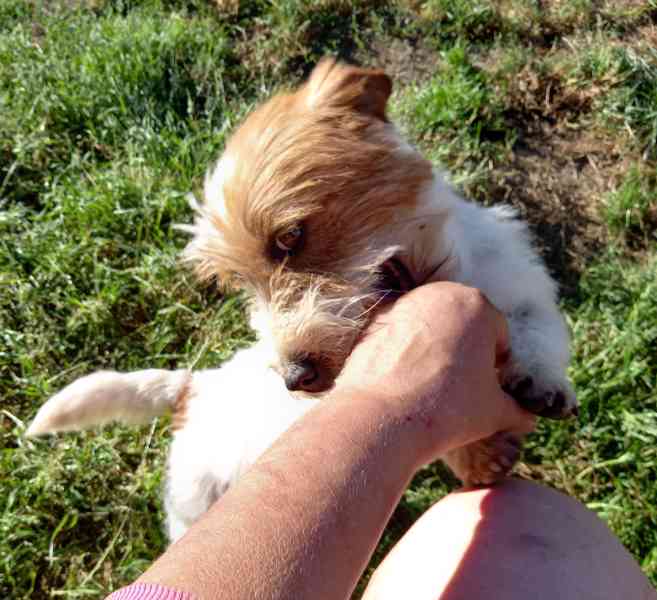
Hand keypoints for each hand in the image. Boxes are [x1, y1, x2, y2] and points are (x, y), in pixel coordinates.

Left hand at [334, 282, 535, 466]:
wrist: (384, 417)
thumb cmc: (449, 409)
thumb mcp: (496, 411)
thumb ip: (517, 408)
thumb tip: (525, 417)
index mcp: (478, 304)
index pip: (497, 333)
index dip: (497, 363)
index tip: (488, 386)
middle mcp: (439, 293)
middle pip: (462, 322)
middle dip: (465, 348)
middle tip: (460, 384)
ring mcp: (403, 304)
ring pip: (429, 326)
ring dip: (434, 348)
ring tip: (429, 384)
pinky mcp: (375, 321)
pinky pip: (400, 335)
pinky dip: (404, 351)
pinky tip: (403, 380)